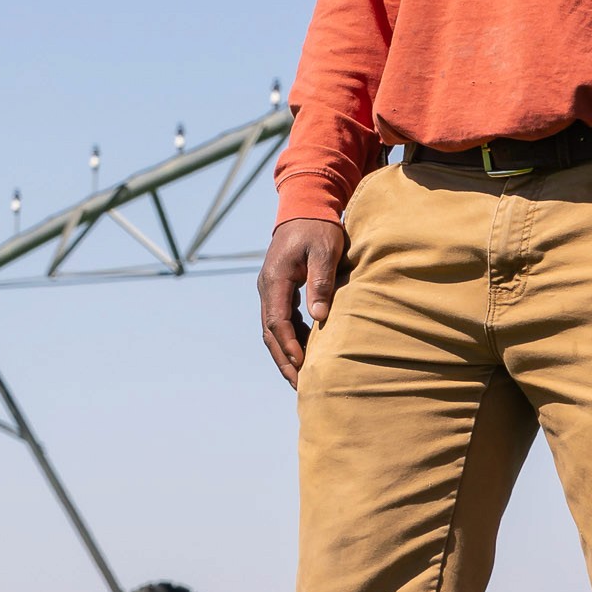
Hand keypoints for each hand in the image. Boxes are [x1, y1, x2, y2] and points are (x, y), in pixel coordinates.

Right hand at [258, 218, 348, 387]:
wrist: (304, 206)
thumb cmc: (318, 228)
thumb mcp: (324, 251)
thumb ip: (321, 283)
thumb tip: (320, 316)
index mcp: (275, 279)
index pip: (276, 320)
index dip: (288, 345)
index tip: (302, 365)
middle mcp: (266, 287)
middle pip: (269, 332)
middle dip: (283, 360)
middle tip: (298, 385)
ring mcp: (269, 288)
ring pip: (271, 329)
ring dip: (284, 352)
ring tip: (300, 376)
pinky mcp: (277, 289)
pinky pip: (278, 319)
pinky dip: (289, 338)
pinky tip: (304, 351)